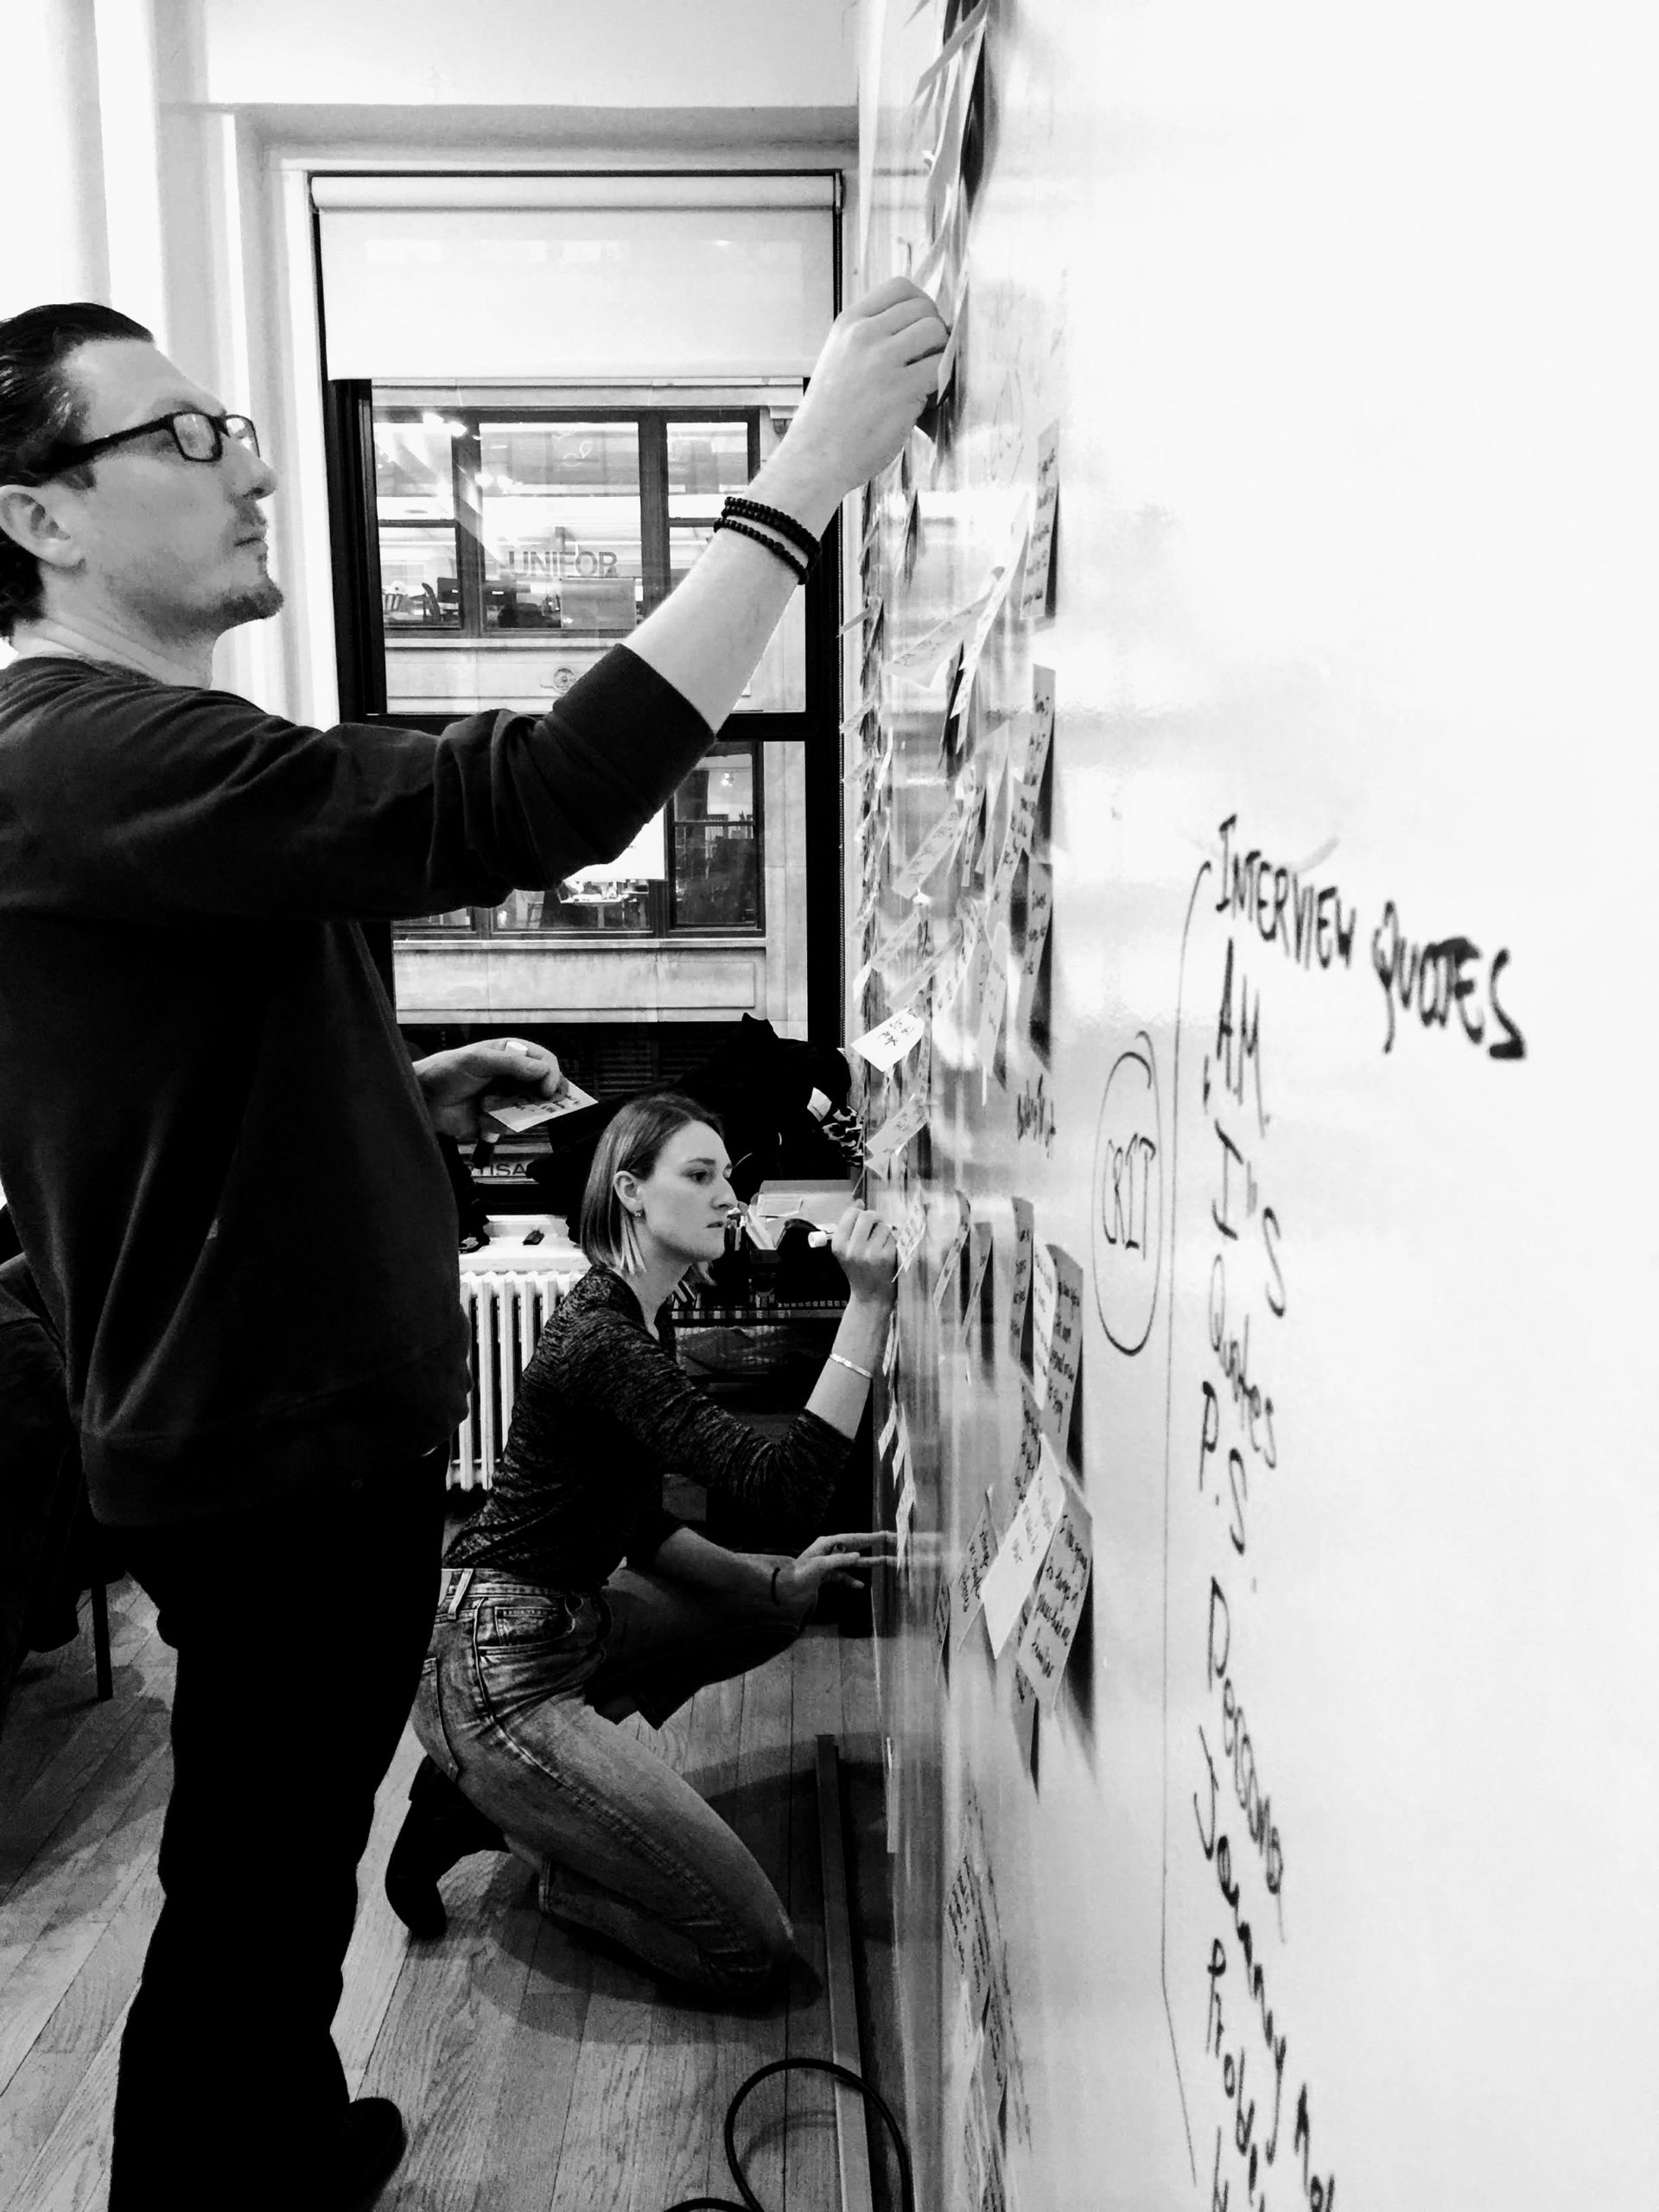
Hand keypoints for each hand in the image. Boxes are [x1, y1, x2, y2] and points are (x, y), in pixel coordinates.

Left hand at [412, 1037, 562, 1143]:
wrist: (423, 1099)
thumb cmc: (445, 1071)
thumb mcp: (478, 1060)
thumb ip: (511, 1064)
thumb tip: (543, 1070)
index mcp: (511, 1054)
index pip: (544, 1062)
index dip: (551, 1075)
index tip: (546, 1090)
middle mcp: (513, 1076)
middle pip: (544, 1088)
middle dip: (539, 1098)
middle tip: (537, 1105)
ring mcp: (507, 1098)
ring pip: (530, 1110)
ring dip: (511, 1112)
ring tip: (487, 1107)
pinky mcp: (498, 1119)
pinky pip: (512, 1126)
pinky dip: (497, 1124)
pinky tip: (480, 1117)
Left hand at [764, 1531, 895, 1614]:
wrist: (785, 1590)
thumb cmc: (800, 1574)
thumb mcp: (820, 1566)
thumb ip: (840, 1560)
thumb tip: (859, 1557)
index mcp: (828, 1543)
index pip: (853, 1538)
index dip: (871, 1537)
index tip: (886, 1535)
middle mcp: (830, 1550)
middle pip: (856, 1546)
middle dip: (874, 1545)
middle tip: (891, 1542)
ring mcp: (829, 1563)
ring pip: (852, 1562)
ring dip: (868, 1563)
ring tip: (885, 1561)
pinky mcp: (827, 1575)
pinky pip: (843, 1576)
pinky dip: (851, 1580)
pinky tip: (860, 1585)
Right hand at [773, 280, 948, 508]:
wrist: (814, 457)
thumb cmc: (828, 419)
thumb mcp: (838, 360)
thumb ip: (869, 340)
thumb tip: (914, 331)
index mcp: (848, 323)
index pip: (899, 287)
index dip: (920, 305)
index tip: (920, 329)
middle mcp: (864, 335)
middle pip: (923, 307)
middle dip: (934, 332)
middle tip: (928, 359)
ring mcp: (882, 360)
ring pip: (936, 332)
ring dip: (941, 354)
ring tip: (926, 378)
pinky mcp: (901, 389)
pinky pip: (940, 368)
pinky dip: (940, 382)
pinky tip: (925, 398)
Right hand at [828, 1205, 897, 1306]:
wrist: (870, 1296)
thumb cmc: (858, 1270)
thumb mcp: (845, 1250)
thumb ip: (850, 1227)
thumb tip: (859, 1202)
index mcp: (839, 1245)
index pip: (851, 1214)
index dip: (859, 1212)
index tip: (863, 1218)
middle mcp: (853, 1249)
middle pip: (867, 1216)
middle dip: (874, 1218)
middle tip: (875, 1226)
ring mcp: (870, 1253)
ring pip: (882, 1226)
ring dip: (884, 1231)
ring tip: (880, 1244)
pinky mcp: (886, 1257)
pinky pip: (891, 1237)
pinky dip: (891, 1242)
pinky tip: (886, 1253)